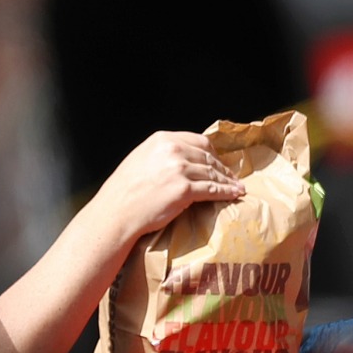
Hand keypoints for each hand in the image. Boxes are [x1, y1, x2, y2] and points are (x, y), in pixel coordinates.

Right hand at [93, 131, 244, 240]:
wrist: (116, 212)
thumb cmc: (124, 190)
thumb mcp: (141, 158)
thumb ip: (162, 153)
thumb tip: (182, 157)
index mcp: (162, 139)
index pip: (198, 141)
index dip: (212, 152)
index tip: (218, 160)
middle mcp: (172, 150)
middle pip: (208, 156)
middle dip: (222, 167)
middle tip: (231, 176)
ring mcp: (179, 170)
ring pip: (212, 173)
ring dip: (228, 180)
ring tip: (236, 186)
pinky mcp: (184, 190)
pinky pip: (212, 189)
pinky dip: (226, 192)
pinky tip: (234, 194)